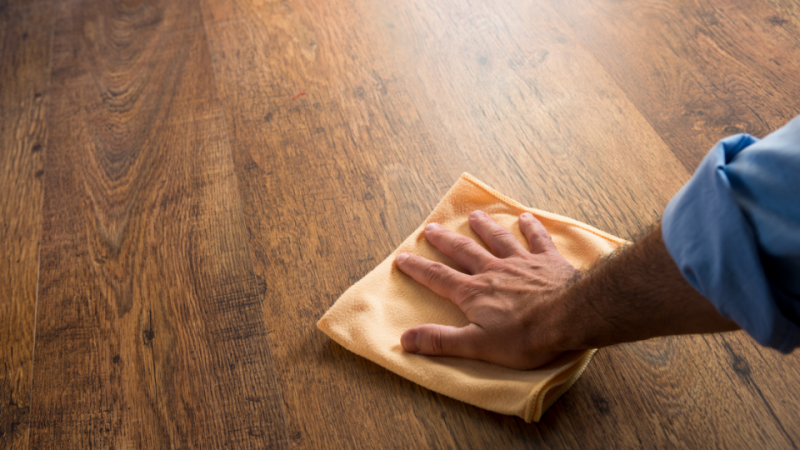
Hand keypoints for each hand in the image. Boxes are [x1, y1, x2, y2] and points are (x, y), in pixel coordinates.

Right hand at [395, 210, 580, 369]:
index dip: (418, 268)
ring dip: (485, 227)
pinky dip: (531, 228)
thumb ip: (441, 340)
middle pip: (464, 251)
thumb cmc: (525, 337)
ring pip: (498, 239)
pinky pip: (537, 239)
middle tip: (431, 228)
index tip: (403, 257)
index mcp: (474, 292)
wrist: (570, 317)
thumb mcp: (476, 345)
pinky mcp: (548, 261)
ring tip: (475, 216)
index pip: (438, 277)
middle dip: (445, 240)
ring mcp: (522, 263)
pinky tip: (526, 217)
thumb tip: (405, 339)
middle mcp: (493, 271)